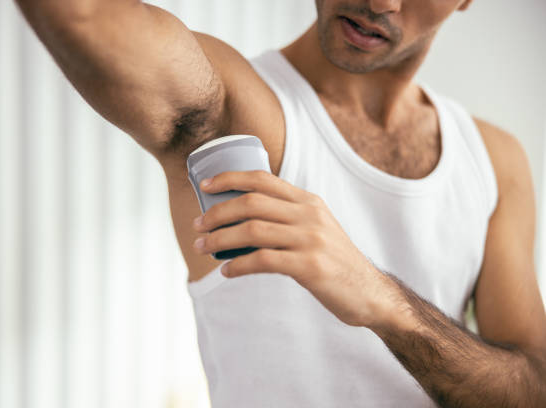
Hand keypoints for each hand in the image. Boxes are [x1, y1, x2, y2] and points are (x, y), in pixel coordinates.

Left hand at [191, 170, 401, 327]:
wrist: (369, 293)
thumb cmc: (334, 261)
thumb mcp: (317, 228)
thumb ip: (289, 217)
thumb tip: (243, 218)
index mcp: (308, 201)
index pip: (263, 179)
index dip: (229, 178)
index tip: (205, 186)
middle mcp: (309, 215)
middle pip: (251, 203)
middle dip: (217, 212)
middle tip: (198, 226)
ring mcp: (311, 239)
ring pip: (252, 230)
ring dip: (219, 239)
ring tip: (202, 247)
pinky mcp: (310, 266)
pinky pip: (262, 260)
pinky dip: (238, 265)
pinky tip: (227, 272)